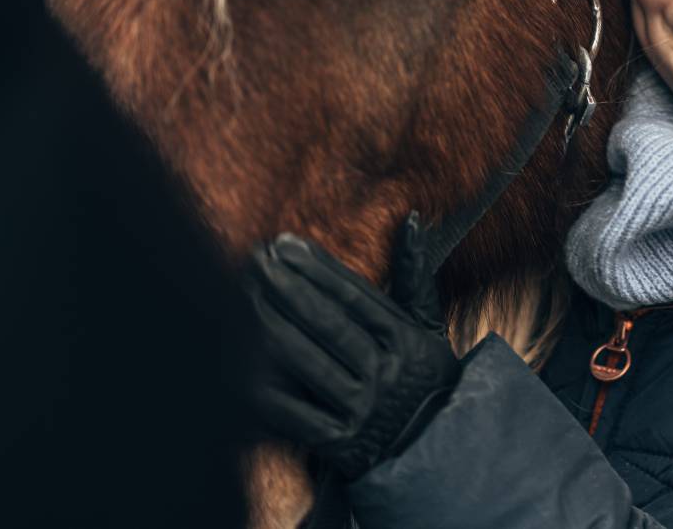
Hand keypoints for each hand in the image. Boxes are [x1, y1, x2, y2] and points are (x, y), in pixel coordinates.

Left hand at [240, 212, 460, 480]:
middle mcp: (390, 375)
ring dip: (274, 328)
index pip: (356, 297)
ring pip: (312, 361)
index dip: (318, 269)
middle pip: (331, 324)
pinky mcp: (344, 445)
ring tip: (245, 298)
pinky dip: (271, 389)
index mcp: (409, 343)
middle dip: (290, 288)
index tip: (285, 244)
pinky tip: (241, 365)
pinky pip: (299, 413)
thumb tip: (409, 218)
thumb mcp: (428, 329)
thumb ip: (415, 276)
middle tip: (257, 261)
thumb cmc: (422, 381)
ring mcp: (366, 410)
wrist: (431, 455)